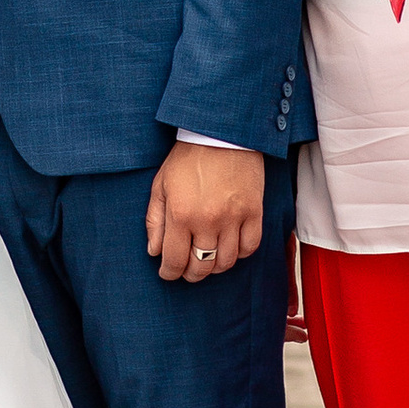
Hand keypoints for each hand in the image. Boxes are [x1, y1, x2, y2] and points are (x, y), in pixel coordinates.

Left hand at [146, 142, 264, 283]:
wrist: (221, 133)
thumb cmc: (187, 157)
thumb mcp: (161, 185)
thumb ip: (155, 220)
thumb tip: (154, 251)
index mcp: (180, 214)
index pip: (174, 260)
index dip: (169, 273)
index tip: (167, 273)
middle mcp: (207, 221)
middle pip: (201, 266)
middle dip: (191, 274)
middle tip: (187, 270)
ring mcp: (233, 218)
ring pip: (225, 262)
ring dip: (214, 267)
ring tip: (207, 260)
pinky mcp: (254, 212)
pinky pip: (249, 247)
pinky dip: (239, 254)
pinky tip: (229, 248)